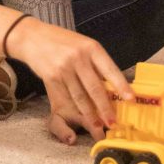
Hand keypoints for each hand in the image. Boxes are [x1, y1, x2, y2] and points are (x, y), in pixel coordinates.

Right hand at [5, 17, 133, 144]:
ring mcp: (64, 68)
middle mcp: (78, 57)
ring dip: (91, 114)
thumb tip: (112, 86)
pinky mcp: (51, 77)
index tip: (131, 99)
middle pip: (95, 88)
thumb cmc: (62, 41)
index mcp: (91, 47)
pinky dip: (75, 109)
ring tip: (99, 126)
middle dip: (105, 108)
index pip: (110, 69)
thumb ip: (96, 63)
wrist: (33, 37)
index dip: (121, 86)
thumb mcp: (83, 45)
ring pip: (80, 96)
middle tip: (113, 122)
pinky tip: (81, 117)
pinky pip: (67, 97)